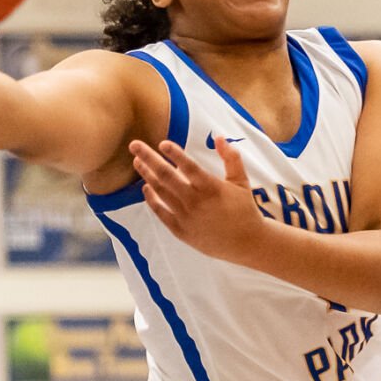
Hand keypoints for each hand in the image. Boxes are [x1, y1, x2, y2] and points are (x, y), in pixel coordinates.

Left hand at [128, 137, 262, 263]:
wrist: (246, 243)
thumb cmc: (244, 209)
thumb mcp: (241, 181)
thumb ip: (231, 158)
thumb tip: (218, 137)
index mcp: (211, 187)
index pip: (188, 165)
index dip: (174, 153)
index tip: (162, 142)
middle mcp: (195, 201)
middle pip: (166, 175)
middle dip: (148, 158)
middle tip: (134, 145)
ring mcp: (186, 217)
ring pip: (160, 192)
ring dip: (147, 175)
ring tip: (137, 162)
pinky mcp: (181, 231)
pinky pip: (161, 212)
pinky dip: (151, 199)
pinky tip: (145, 188)